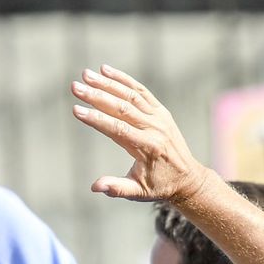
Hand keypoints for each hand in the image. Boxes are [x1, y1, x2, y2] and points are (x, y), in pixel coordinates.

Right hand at [70, 66, 214, 205]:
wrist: (188, 179)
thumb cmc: (160, 187)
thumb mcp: (139, 193)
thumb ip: (118, 189)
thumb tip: (95, 187)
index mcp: (148, 148)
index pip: (118, 129)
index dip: (97, 119)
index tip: (76, 110)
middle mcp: (155, 129)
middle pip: (122, 108)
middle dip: (97, 96)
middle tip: (75, 87)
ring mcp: (159, 118)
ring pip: (131, 96)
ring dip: (107, 83)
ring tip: (85, 74)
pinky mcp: (161, 111)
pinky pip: (141, 92)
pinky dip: (124, 80)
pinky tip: (105, 70)